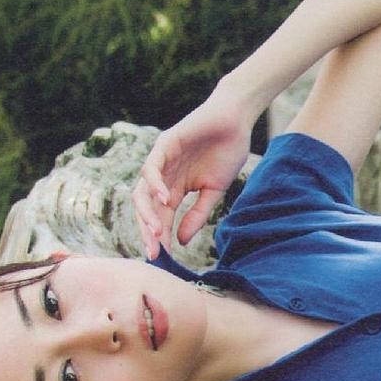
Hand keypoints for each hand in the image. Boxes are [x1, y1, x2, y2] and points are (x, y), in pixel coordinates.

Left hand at [133, 82, 255, 258]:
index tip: (161, 259)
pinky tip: (166, 201)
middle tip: (154, 253)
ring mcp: (161, 161)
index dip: (159, 239)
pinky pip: (152, 168)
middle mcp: (163, 178)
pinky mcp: (164, 144)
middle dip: (148, 232)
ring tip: (157, 233)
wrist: (236, 121)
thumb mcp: (213, 192)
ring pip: (143, 192)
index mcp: (174, 190)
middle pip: (146, 209)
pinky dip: (156, 185)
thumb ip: (197, 215)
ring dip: (148, 214)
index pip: (160, 219)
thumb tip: (182, 241)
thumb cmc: (227, 152)